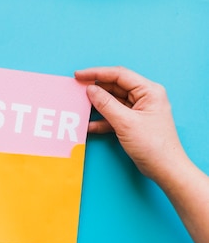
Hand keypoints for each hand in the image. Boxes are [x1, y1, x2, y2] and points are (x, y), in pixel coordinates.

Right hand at [76, 66, 208, 242]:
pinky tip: (89, 125)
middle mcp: (145, 97)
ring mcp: (139, 110)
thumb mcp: (125, 123)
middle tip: (76, 90)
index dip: (97, 73)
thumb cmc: (153, 146)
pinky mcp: (133, 122)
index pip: (119, 75)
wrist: (165, 169)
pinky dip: (101, 120)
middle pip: (115, 86)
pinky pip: (113, 115)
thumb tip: (90, 90)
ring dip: (97, 105)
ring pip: (112, 101)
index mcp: (149, 91)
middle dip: (95, 89)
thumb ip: (106, 104)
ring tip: (80, 106)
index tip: (78, 76)